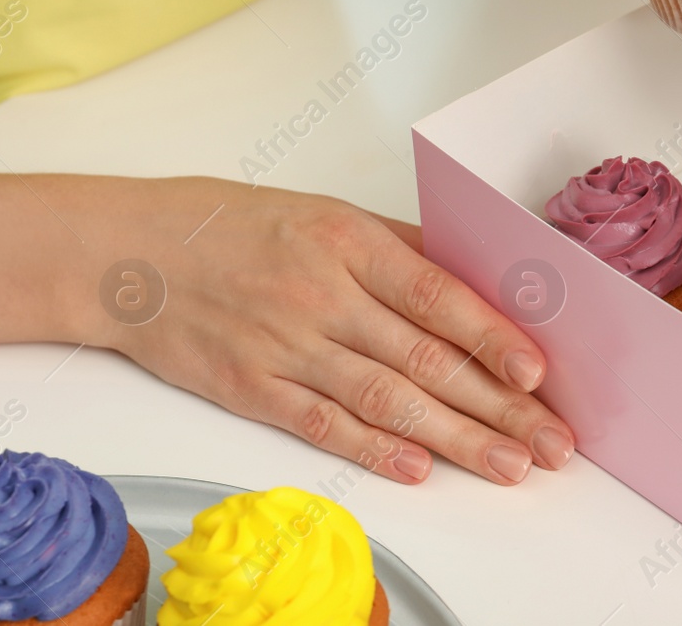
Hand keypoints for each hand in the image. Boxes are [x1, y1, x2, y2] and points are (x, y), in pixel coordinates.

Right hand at [96, 179, 573, 486]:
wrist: (132, 253)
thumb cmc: (239, 227)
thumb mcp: (329, 213)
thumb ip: (403, 248)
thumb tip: (481, 276)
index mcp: (349, 243)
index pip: (437, 296)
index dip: (491, 336)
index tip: (537, 372)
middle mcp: (322, 296)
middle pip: (425, 359)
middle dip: (498, 406)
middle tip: (549, 441)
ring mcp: (286, 346)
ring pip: (386, 400)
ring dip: (455, 438)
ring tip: (507, 465)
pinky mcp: (253, 388)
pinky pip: (324, 424)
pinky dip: (375, 449)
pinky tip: (420, 468)